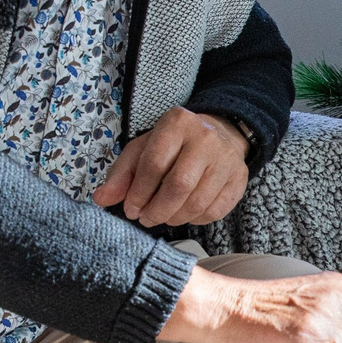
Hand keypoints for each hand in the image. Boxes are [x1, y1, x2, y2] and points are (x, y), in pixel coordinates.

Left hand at [93, 107, 250, 228]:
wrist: (218, 134)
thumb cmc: (173, 144)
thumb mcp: (143, 149)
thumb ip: (121, 174)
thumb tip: (101, 199)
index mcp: (177, 123)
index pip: (155, 164)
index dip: (139, 193)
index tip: (131, 209)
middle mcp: (206, 138)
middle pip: (179, 185)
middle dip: (157, 210)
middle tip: (146, 219)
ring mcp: (227, 159)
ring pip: (198, 202)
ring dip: (175, 217)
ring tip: (163, 216)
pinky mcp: (240, 178)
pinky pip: (215, 211)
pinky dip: (196, 219)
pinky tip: (185, 213)